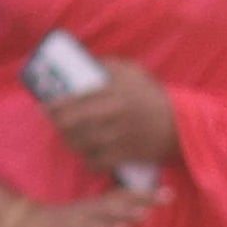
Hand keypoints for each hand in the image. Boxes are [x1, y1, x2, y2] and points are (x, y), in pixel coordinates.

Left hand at [45, 60, 178, 175]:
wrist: (183, 125)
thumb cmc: (155, 97)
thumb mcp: (135, 72)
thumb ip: (109, 66)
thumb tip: (85, 64)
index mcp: (114, 91)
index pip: (73, 99)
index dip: (53, 106)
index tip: (44, 107)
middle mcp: (113, 114)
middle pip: (70, 123)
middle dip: (56, 124)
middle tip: (53, 122)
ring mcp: (117, 137)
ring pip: (79, 143)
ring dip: (69, 141)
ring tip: (68, 137)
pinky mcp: (123, 155)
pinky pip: (94, 162)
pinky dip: (87, 160)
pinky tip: (86, 154)